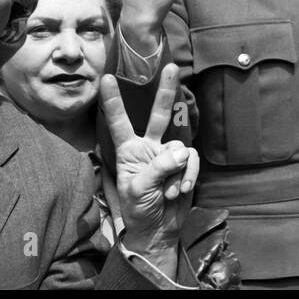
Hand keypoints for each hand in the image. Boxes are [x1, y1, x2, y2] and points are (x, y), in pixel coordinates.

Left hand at [104, 64, 197, 272]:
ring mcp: (168, 155)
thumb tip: (182, 152)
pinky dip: (189, 176)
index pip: (119, 122)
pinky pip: (192, 161)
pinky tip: (181, 190)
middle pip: (158, 114)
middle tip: (171, 68)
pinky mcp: (186, 165)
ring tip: (169, 191)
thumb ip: (157, 168)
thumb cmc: (138, 209)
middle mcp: (149, 147)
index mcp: (128, 150)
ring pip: (179, 147)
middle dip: (165, 91)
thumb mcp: (138, 189)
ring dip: (177, 171)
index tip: (106, 78)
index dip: (113, 101)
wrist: (157, 230)